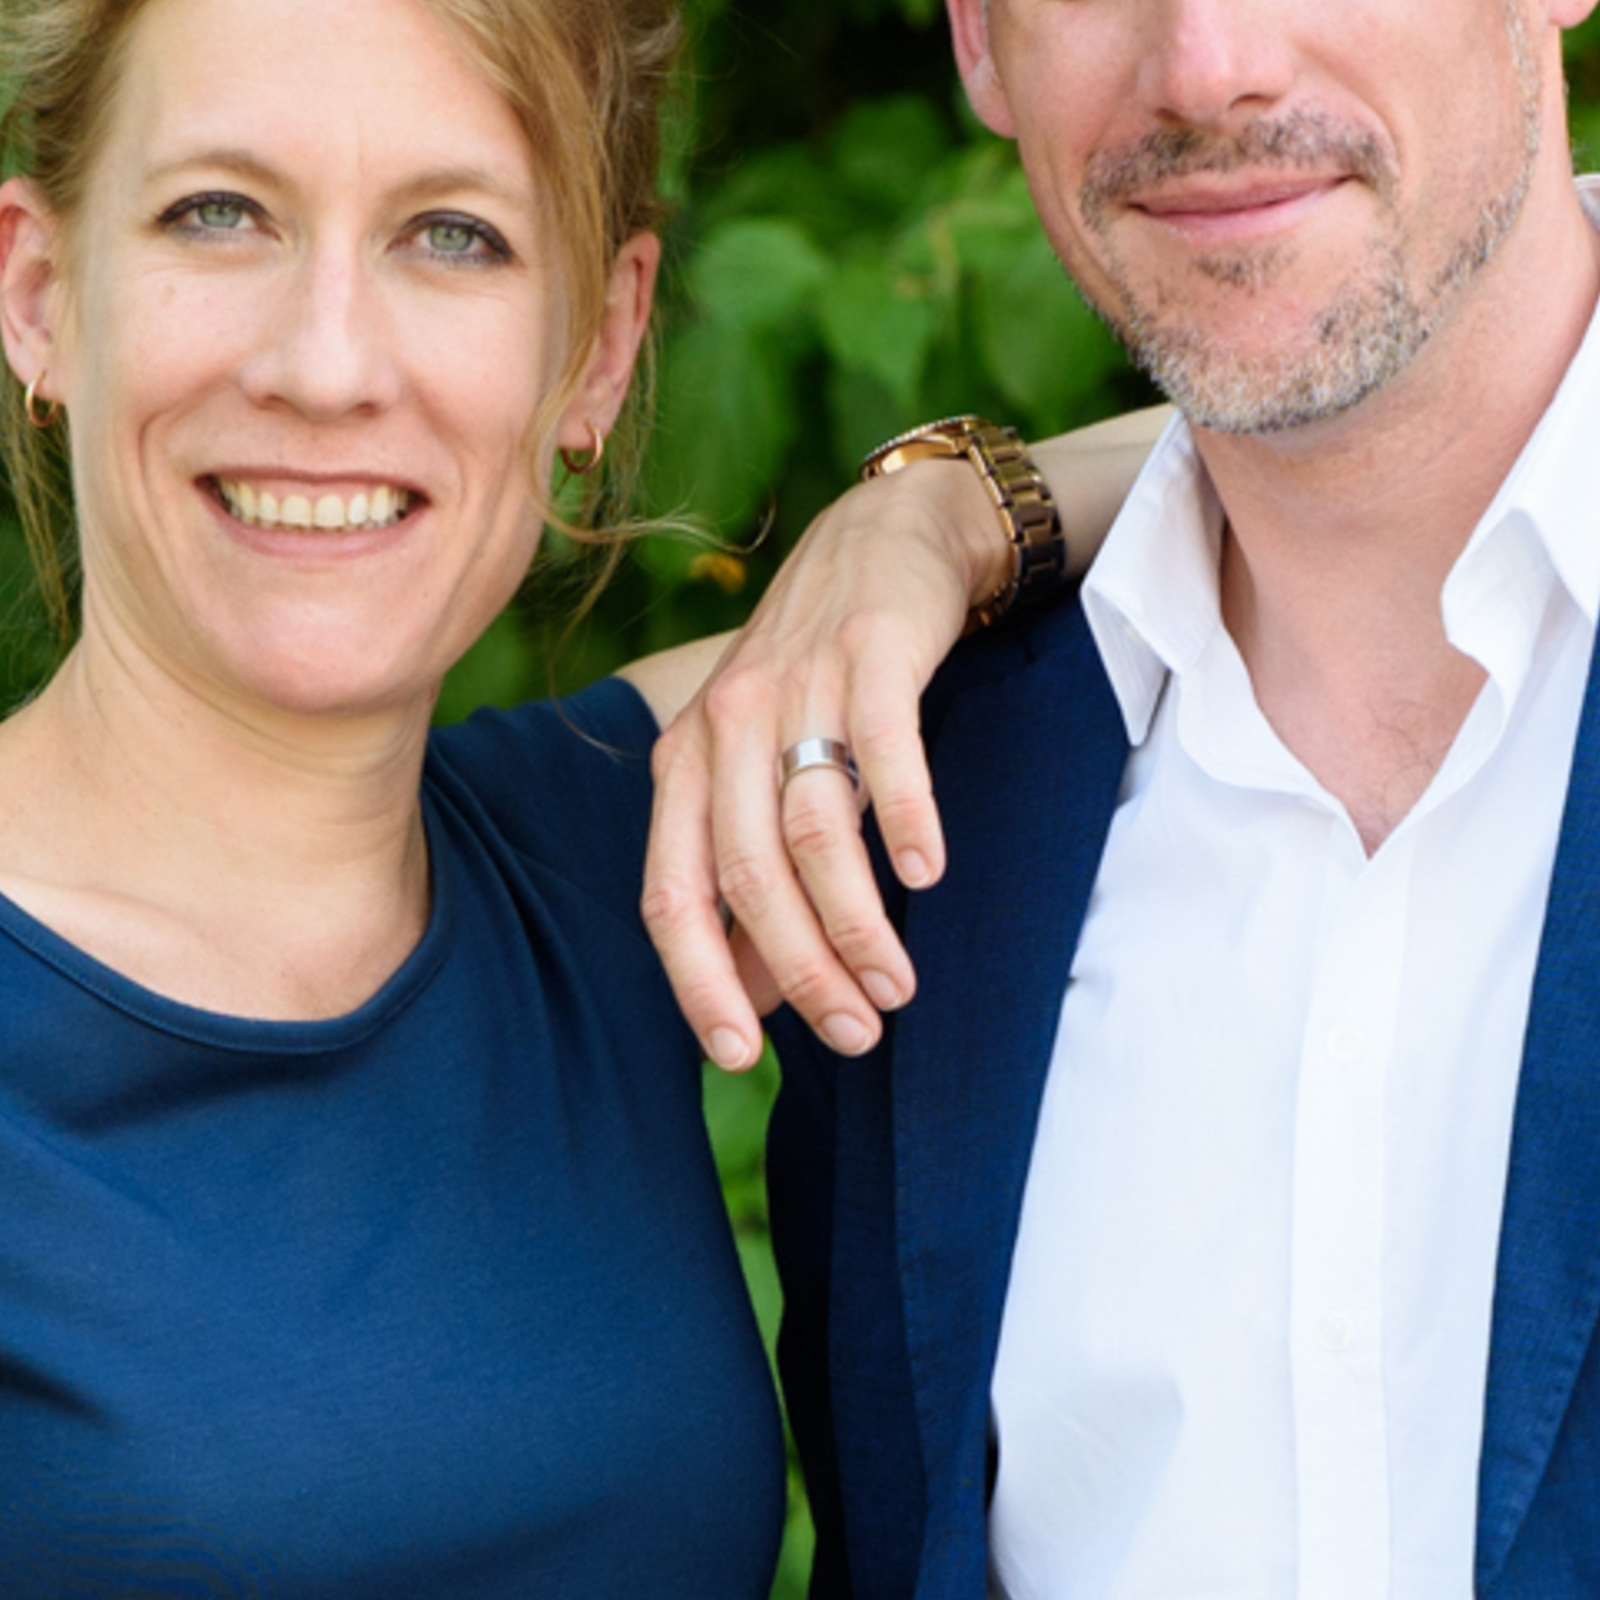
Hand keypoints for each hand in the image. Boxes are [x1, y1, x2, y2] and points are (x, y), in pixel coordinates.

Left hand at [639, 458, 1004, 1069]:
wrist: (887, 540)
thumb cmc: (820, 680)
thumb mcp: (763, 772)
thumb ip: (750, 877)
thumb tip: (752, 1004)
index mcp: (683, 763)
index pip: (672, 894)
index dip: (699, 982)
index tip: (740, 1059)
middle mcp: (724, 724)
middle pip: (746, 874)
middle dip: (800, 970)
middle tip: (856, 1033)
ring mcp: (796, 685)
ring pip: (813, 828)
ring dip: (857, 920)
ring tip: (900, 985)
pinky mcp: (870, 653)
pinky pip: (882, 752)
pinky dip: (904, 819)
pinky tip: (927, 875)